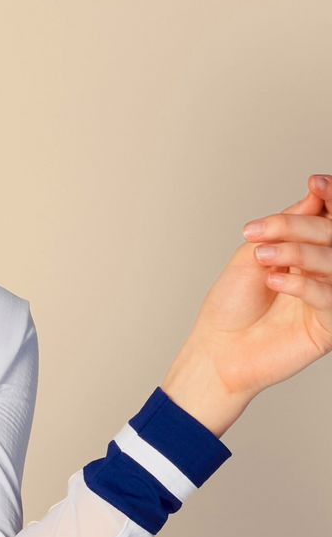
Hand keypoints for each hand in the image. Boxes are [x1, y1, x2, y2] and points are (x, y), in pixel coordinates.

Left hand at [161, 173, 331, 436]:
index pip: (327, 220)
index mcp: (305, 253)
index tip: (315, 184)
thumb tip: (314, 196)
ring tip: (263, 258)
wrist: (216, 352)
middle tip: (264, 234)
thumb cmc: (229, 308)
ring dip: (297, 253)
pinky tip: (275, 281)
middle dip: (299, 228)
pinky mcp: (327, 327)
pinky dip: (302, 284)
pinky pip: (328, 297)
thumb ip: (284, 227)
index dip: (329, 199)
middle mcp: (321, 273)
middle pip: (331, 236)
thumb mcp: (251, 257)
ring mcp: (327, 300)